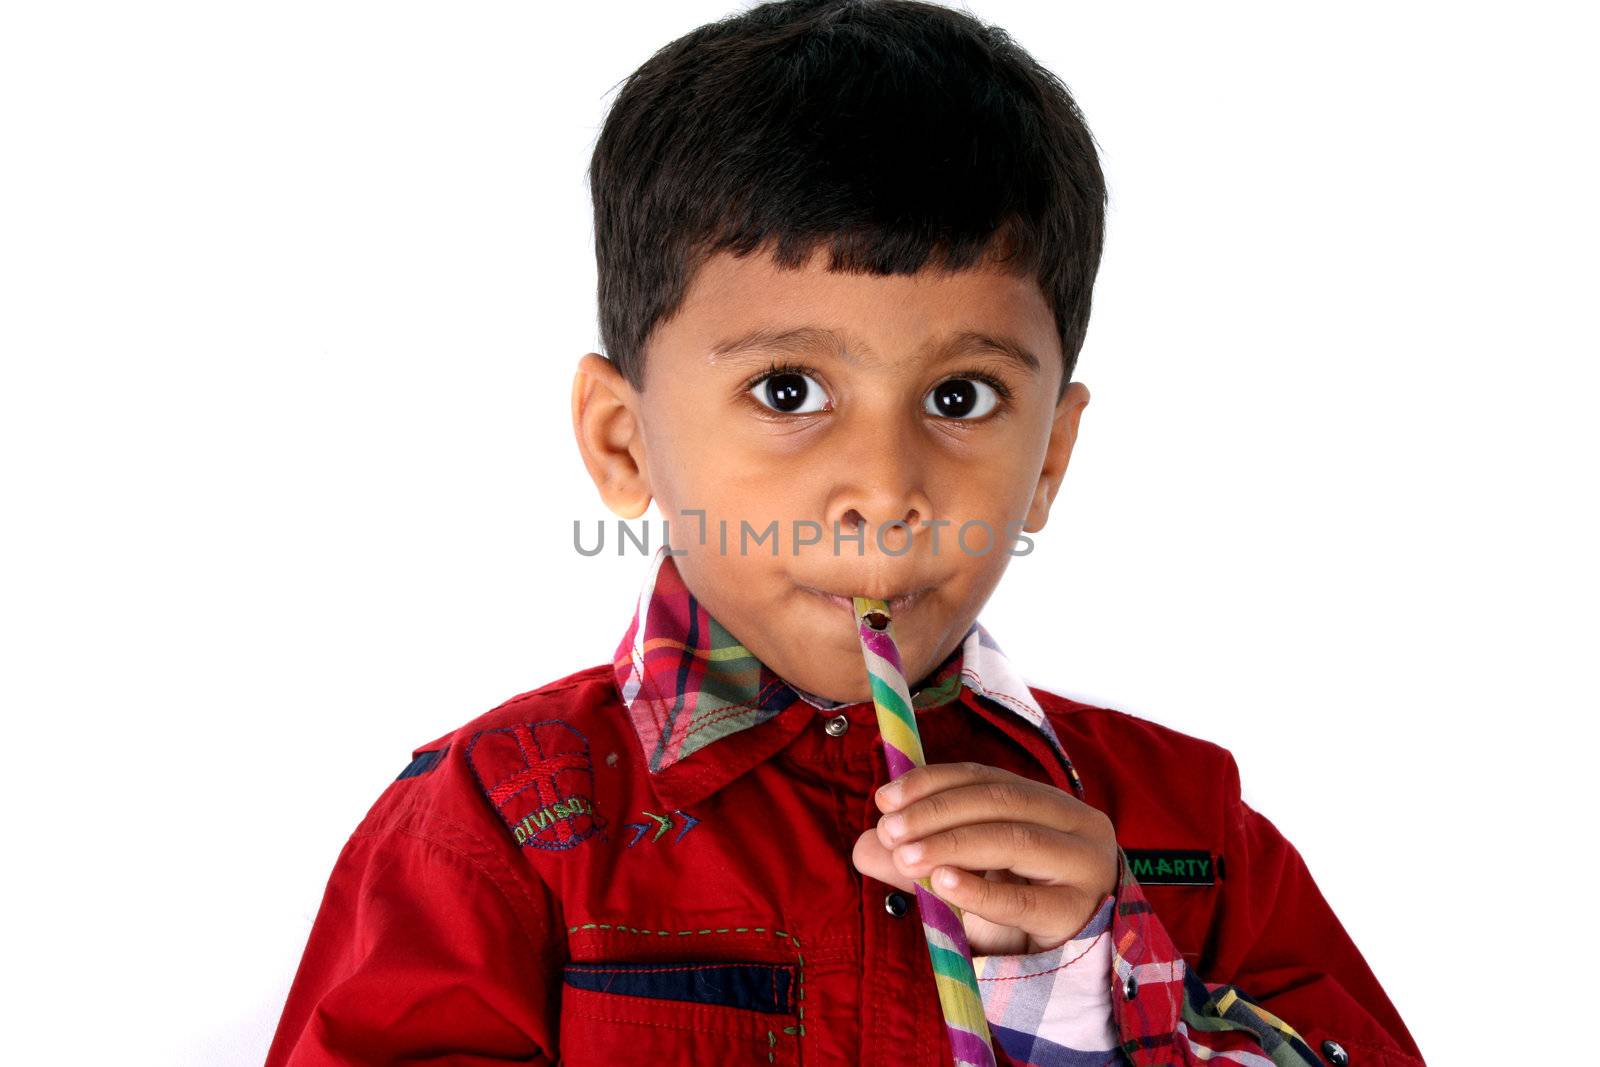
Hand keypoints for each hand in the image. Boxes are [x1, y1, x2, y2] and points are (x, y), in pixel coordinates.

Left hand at [851, 761, 1118, 955]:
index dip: (932, 783)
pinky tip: (941, 884)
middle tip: (889, 831)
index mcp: (1047, 802)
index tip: (885, 799)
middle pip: (998, 802)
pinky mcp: (1080, 913)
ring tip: (904, 857)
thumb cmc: (1019, 911)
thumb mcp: (967, 876)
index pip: (985, 777)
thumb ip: (921, 856)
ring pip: (1013, 841)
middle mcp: (1076, 823)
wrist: (1071, 968)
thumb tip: (864, 846)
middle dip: (935, 812)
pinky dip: (978, 890)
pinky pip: (1023, 901)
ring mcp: (1084, 866)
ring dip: (950, 845)